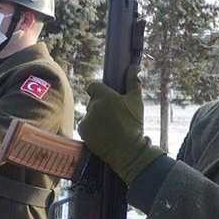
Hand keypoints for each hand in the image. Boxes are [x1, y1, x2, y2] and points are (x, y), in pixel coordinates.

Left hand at [77, 67, 161, 183]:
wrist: (128, 151)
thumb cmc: (134, 125)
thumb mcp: (136, 101)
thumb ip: (133, 82)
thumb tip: (134, 66)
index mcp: (105, 96)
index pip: (93, 86)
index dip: (98, 91)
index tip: (106, 97)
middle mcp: (93, 106)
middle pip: (92, 101)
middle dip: (100, 105)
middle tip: (113, 116)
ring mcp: (87, 118)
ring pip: (89, 113)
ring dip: (96, 117)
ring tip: (110, 127)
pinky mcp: (82, 130)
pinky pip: (85, 125)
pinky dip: (91, 128)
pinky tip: (103, 134)